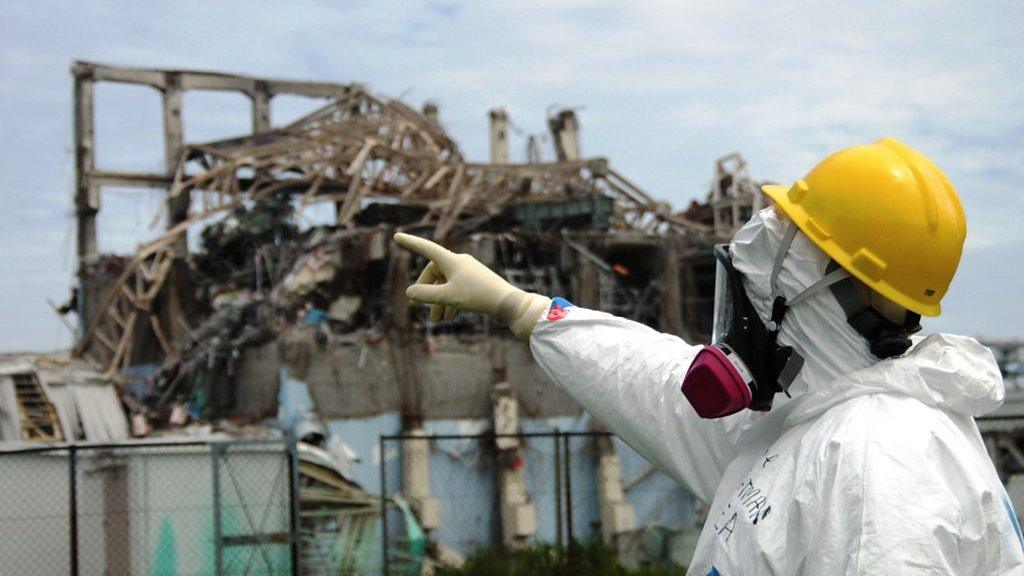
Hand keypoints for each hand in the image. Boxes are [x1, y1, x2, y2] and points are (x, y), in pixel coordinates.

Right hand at [393, 233, 550, 338]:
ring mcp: (469, 271)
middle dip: (426, 291)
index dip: (410, 243)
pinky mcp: (476, 281)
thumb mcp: (448, 297)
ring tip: (437, 320)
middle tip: (418, 308)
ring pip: (446, 284)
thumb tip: (409, 293)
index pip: (426, 249)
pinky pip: (457, 288)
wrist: (507, 303)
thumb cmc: (477, 296)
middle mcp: (459, 262)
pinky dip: (450, 300)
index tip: (397, 236)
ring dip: (438, 301)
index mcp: (451, 260)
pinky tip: (449, 316)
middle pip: (434, 273)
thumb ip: (426, 295)